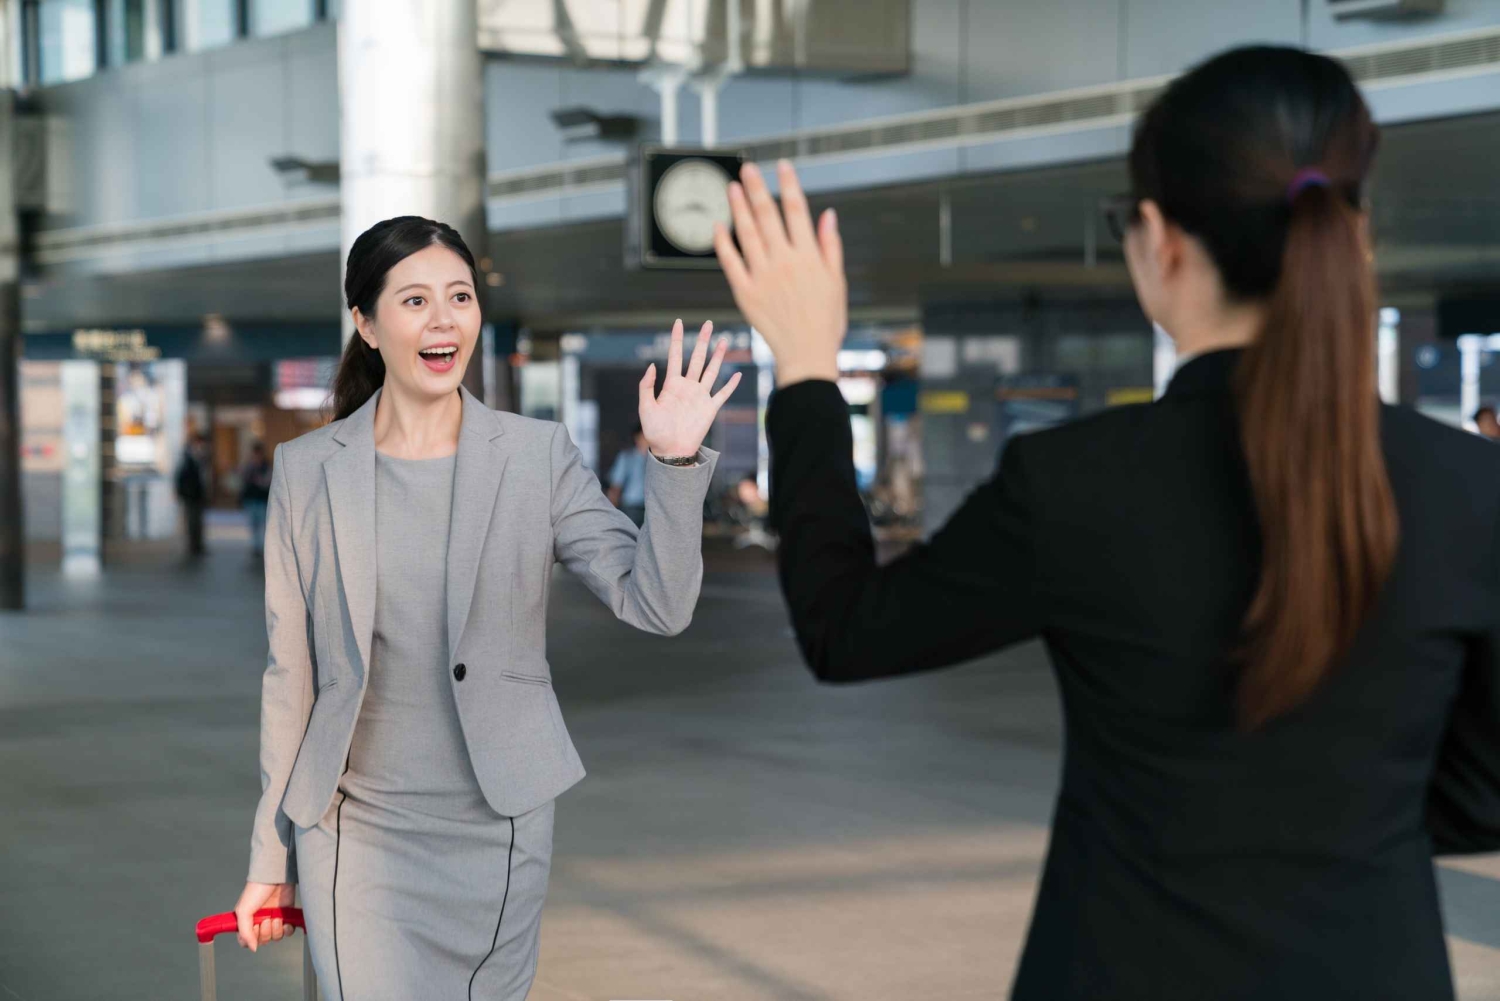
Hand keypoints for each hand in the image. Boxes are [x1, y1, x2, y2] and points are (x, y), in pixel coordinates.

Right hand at [234, 881, 296, 952]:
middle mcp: (259, 922)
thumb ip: (245, 932)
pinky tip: (285, 921)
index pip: (246, 941)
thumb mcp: (243, 911)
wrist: (276, 877)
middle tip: (266, 920)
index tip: (254, 929)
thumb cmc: (257, 890)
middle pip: (262, 941)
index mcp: (246, 921)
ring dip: (276, 930)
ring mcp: (273, 919)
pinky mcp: (286, 916)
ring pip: (275, 937)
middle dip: (265, 933)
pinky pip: (287, 932)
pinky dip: (287, 929)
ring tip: (275, 917)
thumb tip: (253, 948)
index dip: (251, 940)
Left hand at [639, 319, 741, 457]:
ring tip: (723, 340)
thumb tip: (652, 365)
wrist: (671, 450)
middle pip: (696, 358)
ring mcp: (700, 396)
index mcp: (671, 385)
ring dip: (718, 356)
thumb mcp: (645, 407)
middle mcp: (688, 387)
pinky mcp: (710, 408)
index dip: (677, 339)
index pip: (675, 356)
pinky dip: (731, 385)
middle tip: (708, 324)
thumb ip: (647, 386)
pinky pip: (723, 394)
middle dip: (702, 341)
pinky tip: (737, 375)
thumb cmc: (655, 431)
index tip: (678, 323)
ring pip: (711, 371)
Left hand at [714, 160, 846, 386]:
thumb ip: (829, 245)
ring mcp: (763, 277)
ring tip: (731, 188)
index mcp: (809, 257)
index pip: (797, 211)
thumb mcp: (836, 281)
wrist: (806, 355)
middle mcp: (785, 262)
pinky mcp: (745, 293)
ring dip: (738, 208)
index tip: (781, 166)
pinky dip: (723, 243)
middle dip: (757, 188)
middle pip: (767, 216)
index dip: (789, 185)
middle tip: (747, 168)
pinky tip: (718, 226)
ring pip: (747, 234)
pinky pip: (730, 263)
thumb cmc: (826, 321)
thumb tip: (828, 214)